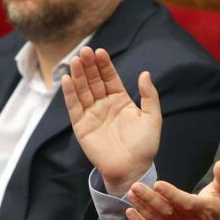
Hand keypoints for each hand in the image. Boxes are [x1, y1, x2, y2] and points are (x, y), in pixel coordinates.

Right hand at [62, 47, 161, 195]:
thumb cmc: (144, 146)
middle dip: (89, 66)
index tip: (100, 52)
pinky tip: (67, 79)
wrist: (133, 169)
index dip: (104, 65)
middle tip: (85, 51)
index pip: (110, 78)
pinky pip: (74, 107)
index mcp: (120, 100)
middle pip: (94, 80)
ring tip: (76, 60)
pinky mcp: (81, 126)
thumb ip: (149, 96)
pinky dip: (70, 94)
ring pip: (83, 90)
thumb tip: (145, 73)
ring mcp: (92, 114)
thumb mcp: (153, 118)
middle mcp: (104, 105)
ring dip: (78, 75)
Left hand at [125, 161, 219, 219]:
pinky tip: (130, 212)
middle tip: (136, 186)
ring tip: (131, 195)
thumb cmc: (213, 211)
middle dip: (150, 199)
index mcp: (203, 211)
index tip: (157, 184)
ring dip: (143, 209)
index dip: (171, 194)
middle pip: (167, 212)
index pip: (185, 203)